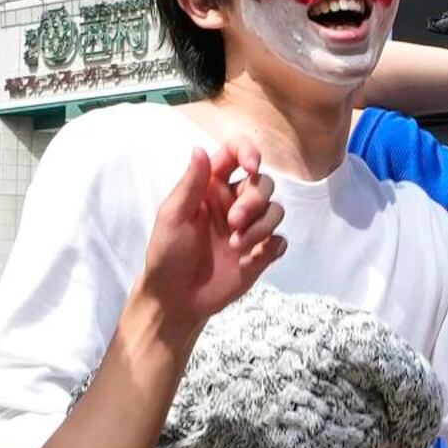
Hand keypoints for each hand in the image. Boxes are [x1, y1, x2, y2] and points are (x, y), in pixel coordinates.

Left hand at [133, 142, 285, 336]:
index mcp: (211, 186)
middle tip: (234, 222)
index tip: (252, 166)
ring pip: (275, 210)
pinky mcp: (260, 254)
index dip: (249, 152)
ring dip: (261, 226)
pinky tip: (250, 259)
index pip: (235, 154)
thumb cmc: (167, 253)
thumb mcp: (173, 216)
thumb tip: (199, 149)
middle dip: (254, 200)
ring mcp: (249, 228)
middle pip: (263, 183)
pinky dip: (270, 247)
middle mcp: (233, 203)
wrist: (176, 298)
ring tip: (237, 246)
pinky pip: (280, 241)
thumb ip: (191, 183)